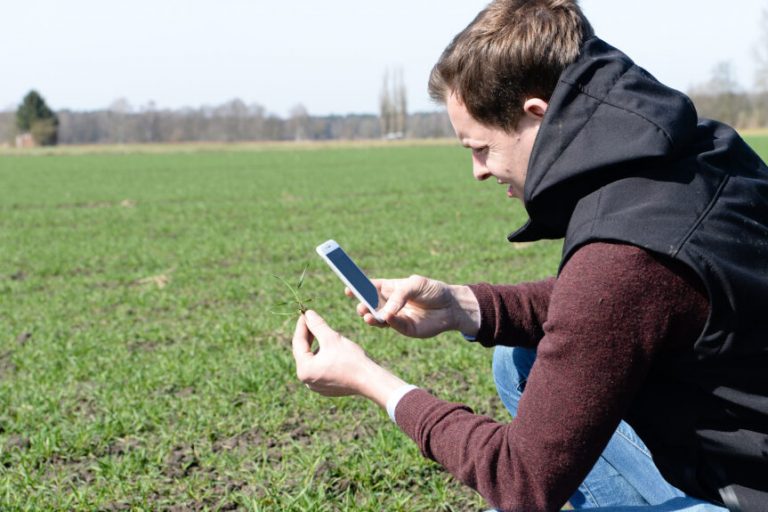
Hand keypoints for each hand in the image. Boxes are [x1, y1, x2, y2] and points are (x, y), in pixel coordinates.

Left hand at [292, 310, 405, 405]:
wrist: (369, 380)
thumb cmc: (350, 359)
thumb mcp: (331, 338)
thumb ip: (317, 325)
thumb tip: (308, 314)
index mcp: (304, 369)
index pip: (298, 342)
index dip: (301, 325)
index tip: (304, 313)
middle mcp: (306, 380)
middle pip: (303, 352)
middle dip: (308, 336)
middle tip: (312, 320)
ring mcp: (316, 386)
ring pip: (312, 361)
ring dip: (316, 346)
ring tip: (323, 334)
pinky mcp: (326, 388)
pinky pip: (320, 369)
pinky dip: (322, 357)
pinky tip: (330, 349)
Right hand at [346, 275, 480, 338]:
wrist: (452, 306)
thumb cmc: (433, 290)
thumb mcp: (415, 284)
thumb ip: (400, 294)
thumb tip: (386, 311)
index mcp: (390, 289)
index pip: (369, 288)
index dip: (358, 288)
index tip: (347, 289)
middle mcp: (390, 304)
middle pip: (370, 305)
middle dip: (362, 306)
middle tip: (360, 307)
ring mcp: (396, 317)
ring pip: (378, 319)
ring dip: (371, 318)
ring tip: (366, 316)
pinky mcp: (405, 329)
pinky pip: (393, 326)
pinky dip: (389, 322)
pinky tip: (386, 318)